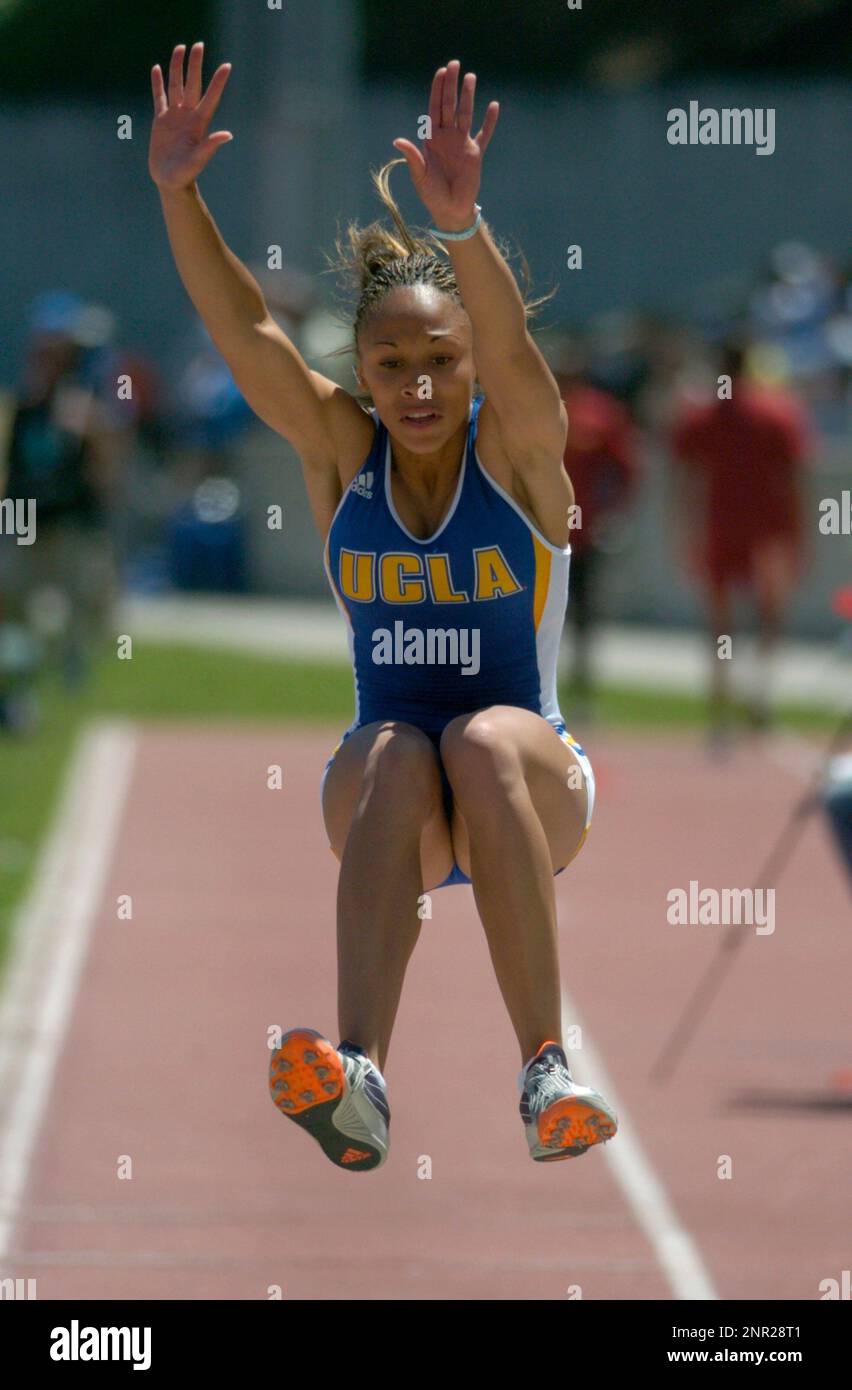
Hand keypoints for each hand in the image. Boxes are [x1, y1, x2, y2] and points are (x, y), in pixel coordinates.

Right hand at [149, 42, 232, 191]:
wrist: (170, 181)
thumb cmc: (186, 174)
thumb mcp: (198, 160)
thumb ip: (210, 146)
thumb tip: (227, 135)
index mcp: (199, 124)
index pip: (210, 97)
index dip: (218, 82)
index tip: (226, 66)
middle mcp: (188, 116)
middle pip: (192, 84)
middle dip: (195, 65)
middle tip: (198, 44)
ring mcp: (175, 117)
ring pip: (176, 86)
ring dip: (178, 67)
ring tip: (180, 48)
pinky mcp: (161, 120)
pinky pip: (159, 97)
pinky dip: (158, 83)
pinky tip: (158, 69)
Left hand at [392, 59, 498, 229]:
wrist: (450, 210)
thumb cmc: (432, 195)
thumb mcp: (420, 176)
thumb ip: (412, 157)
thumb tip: (398, 141)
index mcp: (432, 139)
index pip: (434, 108)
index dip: (437, 90)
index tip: (441, 72)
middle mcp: (447, 137)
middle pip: (450, 105)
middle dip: (451, 85)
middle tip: (455, 64)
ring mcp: (462, 144)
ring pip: (466, 114)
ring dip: (468, 96)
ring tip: (471, 77)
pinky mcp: (476, 154)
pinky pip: (484, 134)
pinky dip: (489, 122)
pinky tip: (493, 106)